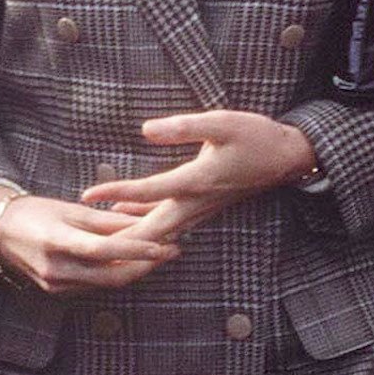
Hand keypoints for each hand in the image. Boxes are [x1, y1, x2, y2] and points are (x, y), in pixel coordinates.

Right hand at [0, 194, 178, 295]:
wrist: (0, 231)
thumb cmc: (36, 212)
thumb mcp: (70, 209)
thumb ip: (105, 221)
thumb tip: (142, 222)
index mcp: (56, 240)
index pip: (103, 250)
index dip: (135, 249)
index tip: (164, 245)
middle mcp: (56, 268)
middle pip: (110, 276)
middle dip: (145, 266)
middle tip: (172, 250)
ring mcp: (56, 285)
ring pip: (106, 283)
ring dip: (134, 270)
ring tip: (159, 253)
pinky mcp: (57, 292)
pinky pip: (94, 285)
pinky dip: (114, 274)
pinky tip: (131, 262)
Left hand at [80, 109, 316, 241]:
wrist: (287, 157)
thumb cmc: (256, 136)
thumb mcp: (222, 122)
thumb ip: (184, 127)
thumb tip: (146, 130)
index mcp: (197, 182)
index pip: (148, 191)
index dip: (116, 192)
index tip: (87, 196)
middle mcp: (196, 202)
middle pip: (150, 230)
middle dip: (119, 242)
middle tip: (86, 252)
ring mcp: (200, 208)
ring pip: (159, 231)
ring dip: (131, 239)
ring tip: (99, 245)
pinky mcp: (203, 205)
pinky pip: (168, 222)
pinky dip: (145, 224)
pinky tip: (125, 218)